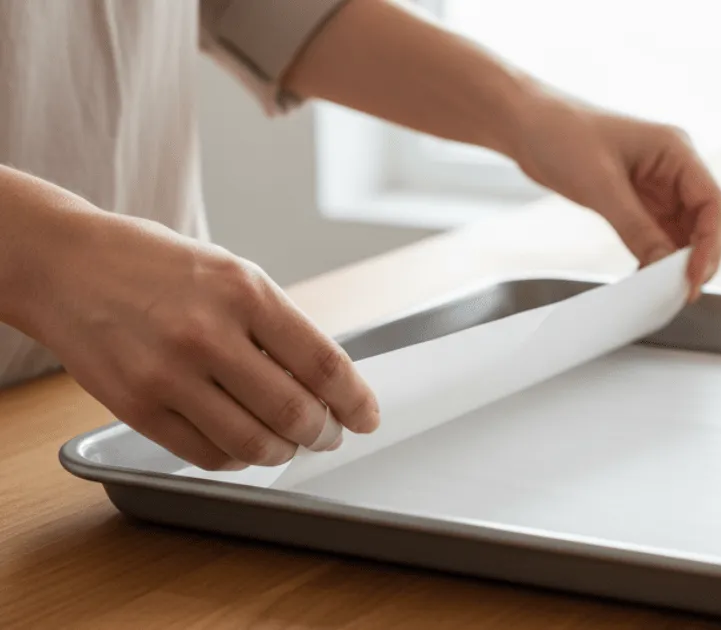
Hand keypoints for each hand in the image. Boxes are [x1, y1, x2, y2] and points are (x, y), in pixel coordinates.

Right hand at [23, 212, 379, 470]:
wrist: (66, 266)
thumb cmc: (157, 267)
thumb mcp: (231, 274)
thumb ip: (276, 326)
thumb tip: (326, 382)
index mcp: (244, 292)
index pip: (322, 363)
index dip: (355, 399)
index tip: (367, 415)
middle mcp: (208, 334)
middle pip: (293, 411)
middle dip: (323, 433)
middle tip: (329, 435)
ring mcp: (169, 374)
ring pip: (252, 443)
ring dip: (283, 452)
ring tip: (288, 443)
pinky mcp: (137, 407)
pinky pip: (205, 455)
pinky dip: (236, 458)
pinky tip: (243, 445)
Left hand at [511, 96, 720, 300]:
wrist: (525, 123)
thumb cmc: (561, 134)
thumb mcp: (600, 185)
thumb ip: (636, 228)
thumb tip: (664, 268)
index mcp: (676, 151)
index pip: (713, 204)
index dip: (710, 245)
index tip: (693, 277)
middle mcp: (674, 169)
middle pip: (705, 222)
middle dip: (698, 258)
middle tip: (681, 292)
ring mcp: (657, 186)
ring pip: (684, 233)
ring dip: (677, 262)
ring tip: (662, 291)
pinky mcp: (637, 200)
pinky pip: (658, 235)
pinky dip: (656, 258)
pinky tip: (644, 277)